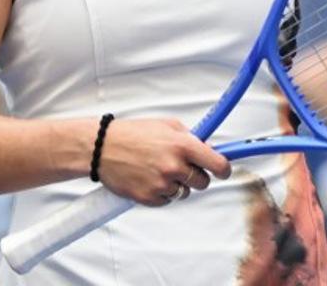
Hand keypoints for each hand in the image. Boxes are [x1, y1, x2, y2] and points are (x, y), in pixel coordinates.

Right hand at [96, 118, 231, 206]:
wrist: (102, 148)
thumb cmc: (133, 134)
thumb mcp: (166, 126)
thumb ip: (191, 137)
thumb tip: (210, 150)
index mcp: (182, 145)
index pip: (218, 164)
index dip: (224, 169)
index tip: (223, 171)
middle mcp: (174, 166)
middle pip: (203, 182)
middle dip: (196, 175)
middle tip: (182, 166)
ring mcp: (162, 184)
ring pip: (184, 192)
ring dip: (177, 184)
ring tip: (158, 169)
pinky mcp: (150, 198)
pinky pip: (167, 200)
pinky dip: (162, 193)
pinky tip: (149, 178)